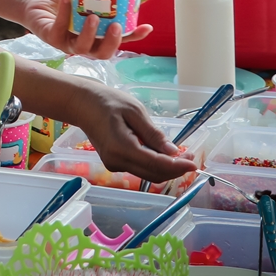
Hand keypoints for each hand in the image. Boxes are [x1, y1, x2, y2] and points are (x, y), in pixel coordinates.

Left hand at [18, 0, 151, 57]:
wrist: (37, 2)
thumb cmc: (66, 1)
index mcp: (99, 36)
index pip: (121, 41)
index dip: (134, 37)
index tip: (146, 27)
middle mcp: (86, 44)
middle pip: (103, 53)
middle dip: (112, 43)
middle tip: (116, 27)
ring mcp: (68, 43)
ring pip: (82, 48)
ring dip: (89, 34)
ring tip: (93, 17)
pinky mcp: (51, 38)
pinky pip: (59, 29)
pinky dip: (63, 14)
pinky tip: (67, 0)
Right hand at [70, 85, 197, 182]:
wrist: (81, 104)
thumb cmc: (107, 101)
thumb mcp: (134, 111)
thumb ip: (153, 133)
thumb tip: (173, 152)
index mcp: (121, 148)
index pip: (155, 164)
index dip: (177, 166)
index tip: (195, 163)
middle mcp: (116, 162)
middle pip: (153, 174)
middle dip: (175, 169)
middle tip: (191, 157)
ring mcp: (114, 165)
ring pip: (148, 174)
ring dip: (166, 168)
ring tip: (181, 155)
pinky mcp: (114, 164)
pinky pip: (140, 169)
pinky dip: (155, 165)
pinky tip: (162, 154)